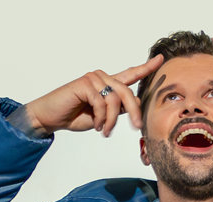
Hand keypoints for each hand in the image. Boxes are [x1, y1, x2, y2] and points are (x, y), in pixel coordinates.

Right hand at [23, 56, 165, 137]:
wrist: (51, 117)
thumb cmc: (75, 116)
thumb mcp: (103, 115)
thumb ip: (118, 109)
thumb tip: (136, 103)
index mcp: (108, 84)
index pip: (130, 74)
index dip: (146, 67)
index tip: (161, 59)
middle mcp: (102, 78)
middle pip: (128, 92)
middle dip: (135, 112)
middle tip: (137, 127)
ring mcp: (93, 79)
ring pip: (115, 100)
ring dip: (112, 120)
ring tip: (105, 130)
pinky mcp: (84, 84)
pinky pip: (102, 103)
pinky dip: (102, 118)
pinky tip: (96, 125)